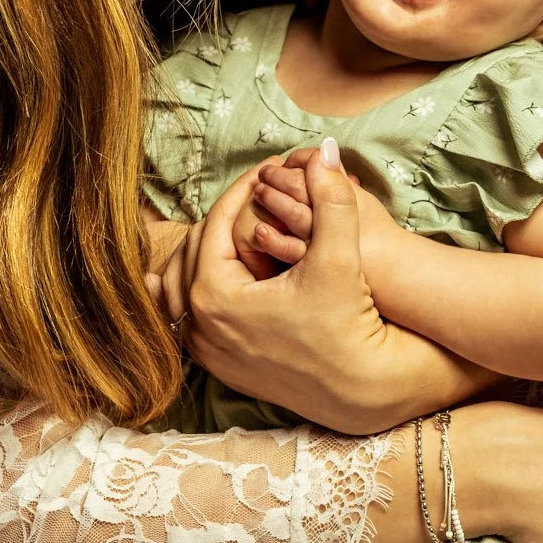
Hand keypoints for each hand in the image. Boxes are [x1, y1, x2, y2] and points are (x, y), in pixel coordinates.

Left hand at [177, 142, 396, 429]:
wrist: (361, 392)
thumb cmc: (350, 327)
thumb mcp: (340, 260)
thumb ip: (330, 201)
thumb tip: (323, 151)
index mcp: (213, 295)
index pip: (215, 223)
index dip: (243, 188)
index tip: (268, 169)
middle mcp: (199, 326)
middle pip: (194, 249)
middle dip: (225, 217)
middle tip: (257, 193)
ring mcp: (206, 350)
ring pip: (181, 284)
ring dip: (203, 251)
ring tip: (233, 225)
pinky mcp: (219, 366)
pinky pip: (187, 317)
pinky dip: (195, 288)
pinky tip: (203, 271)